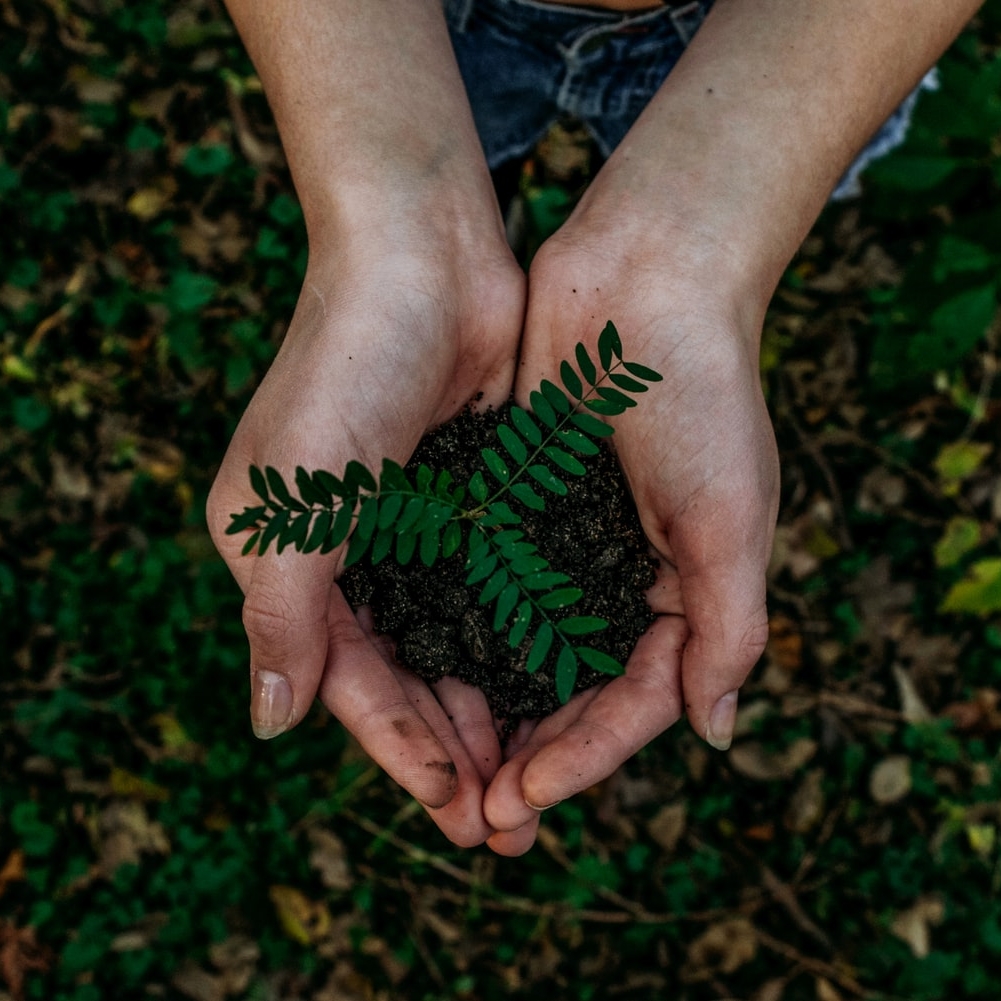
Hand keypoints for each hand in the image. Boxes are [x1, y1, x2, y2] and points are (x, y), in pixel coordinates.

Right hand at [207, 233, 525, 845]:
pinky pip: (498, 591)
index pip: (349, 682)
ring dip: (493, 709)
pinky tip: (557, 688)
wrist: (422, 256)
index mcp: (293, 561)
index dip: (400, 750)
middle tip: (507, 823)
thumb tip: (271, 724)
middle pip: (407, 677)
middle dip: (454, 749)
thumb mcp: (292, 500)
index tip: (456, 809)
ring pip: (457, 644)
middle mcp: (353, 554)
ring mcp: (418, 528)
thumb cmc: (345, 367)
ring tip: (538, 777)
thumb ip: (281, 615)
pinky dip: (521, 642)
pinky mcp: (474, 499)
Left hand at [482, 211, 778, 853]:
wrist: (644, 280)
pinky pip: (480, 580)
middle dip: (526, 752)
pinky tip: (419, 671)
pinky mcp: (511, 501)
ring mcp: (560, 541)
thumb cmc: (704, 395)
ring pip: (516, 647)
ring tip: (442, 769)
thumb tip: (714, 734)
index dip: (584, 756)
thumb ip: (729, 629)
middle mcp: (616, 576)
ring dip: (484, 708)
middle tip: (477, 816)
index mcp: (680, 592)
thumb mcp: (733, 519)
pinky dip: (455, 628)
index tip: (527, 796)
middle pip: (567, 690)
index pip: (632, 701)